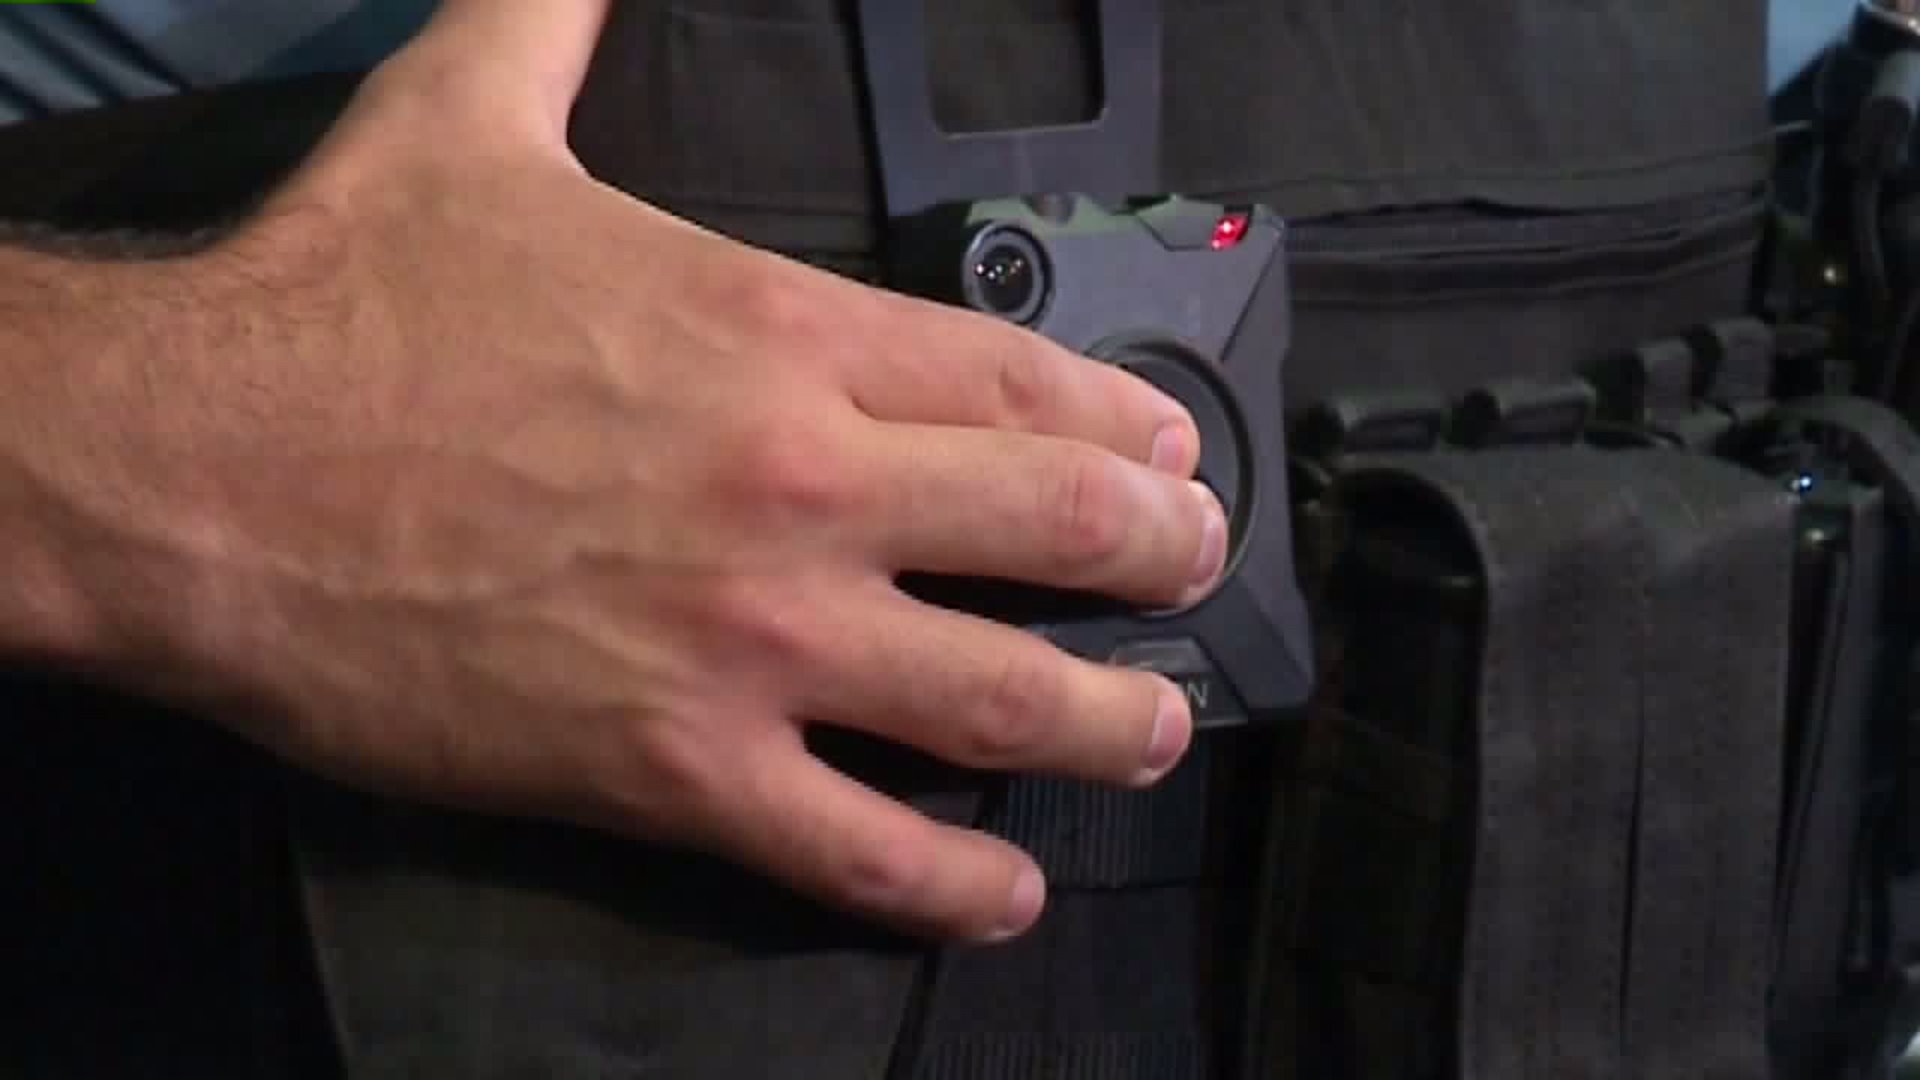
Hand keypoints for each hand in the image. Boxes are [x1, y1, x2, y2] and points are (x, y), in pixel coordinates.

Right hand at [96, 0, 1225, 941]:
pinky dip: (951, 883)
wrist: (199, 468)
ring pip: (1002, 701)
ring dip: (1109, 724)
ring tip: (1154, 732)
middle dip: (1160, 561)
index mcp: (783, 338)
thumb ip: (550, 16)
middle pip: (1060, 532)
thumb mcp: (467, 114)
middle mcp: (805, 486)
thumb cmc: (341, 299)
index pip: (1023, 387)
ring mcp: (754, 639)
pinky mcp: (675, 767)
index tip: (1165, 458)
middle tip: (1192, 577)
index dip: (1124, 431)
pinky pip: (858, 848)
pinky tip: (1005, 891)